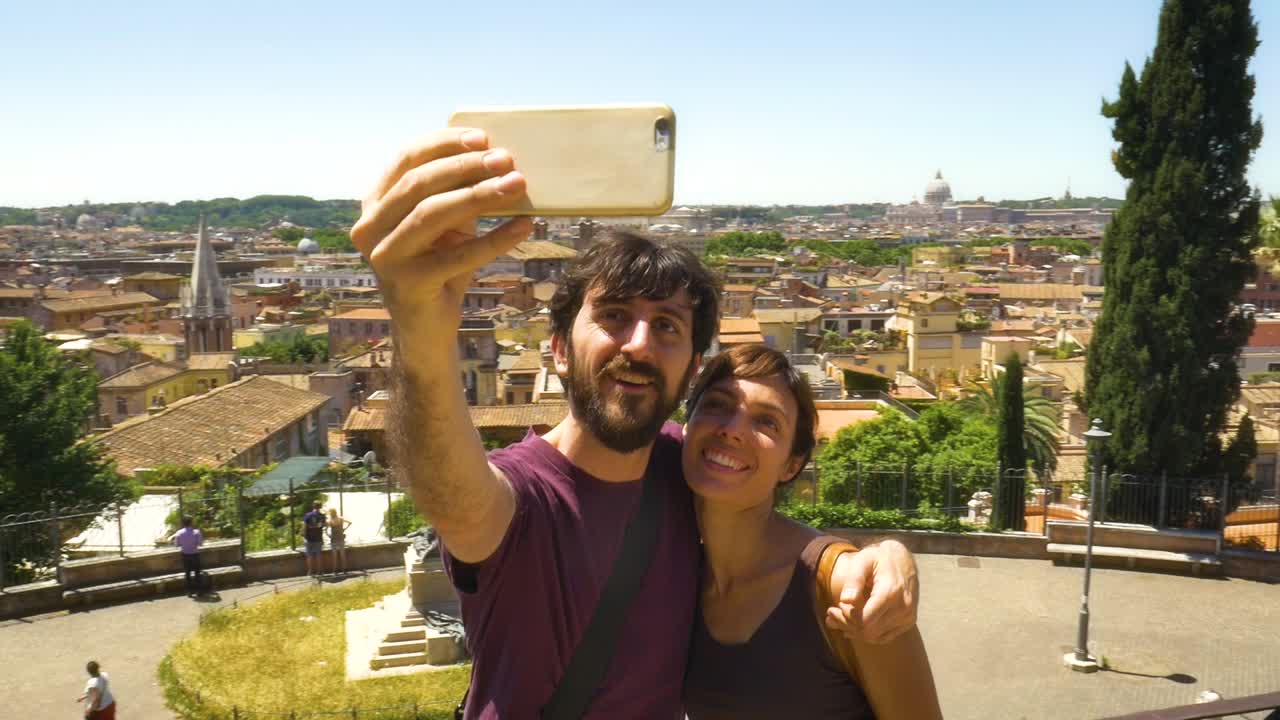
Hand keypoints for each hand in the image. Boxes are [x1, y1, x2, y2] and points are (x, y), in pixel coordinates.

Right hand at [350, 128, 532, 347]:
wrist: (427, 327)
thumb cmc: (441, 266)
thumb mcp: (446, 224)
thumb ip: (457, 192)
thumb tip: (498, 157)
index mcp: (375, 203)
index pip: (406, 158)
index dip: (444, 144)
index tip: (483, 137)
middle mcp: (369, 227)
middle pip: (418, 183)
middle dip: (465, 166)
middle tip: (505, 159)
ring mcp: (384, 257)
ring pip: (431, 214)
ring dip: (479, 195)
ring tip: (518, 185)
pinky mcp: (407, 285)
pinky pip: (456, 256)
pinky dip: (494, 240)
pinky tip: (523, 227)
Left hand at [825, 540, 917, 643]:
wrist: (903, 560)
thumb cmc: (879, 558)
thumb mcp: (863, 560)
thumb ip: (854, 579)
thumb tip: (845, 600)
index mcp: (891, 592)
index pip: (865, 619)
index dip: (847, 616)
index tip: (838, 604)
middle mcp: (903, 607)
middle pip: (868, 630)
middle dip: (846, 624)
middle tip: (831, 614)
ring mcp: (907, 617)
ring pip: (874, 637)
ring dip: (853, 631)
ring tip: (838, 619)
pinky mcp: (907, 622)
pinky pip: (883, 637)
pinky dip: (866, 635)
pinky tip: (852, 626)